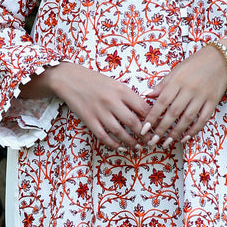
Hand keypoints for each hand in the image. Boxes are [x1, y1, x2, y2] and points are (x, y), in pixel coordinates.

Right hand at [27, 62, 149, 150]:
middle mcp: (111, 101)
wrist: (70, 79)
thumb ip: (129, 97)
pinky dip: (113, 144)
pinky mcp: (89, 120)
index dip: (152, 120)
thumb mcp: (116, 84)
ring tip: (137, 147)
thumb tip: (146, 111)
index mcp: (121, 90)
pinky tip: (120, 147)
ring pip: (119, 132)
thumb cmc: (96, 81)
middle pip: (133, 122)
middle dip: (144, 135)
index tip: (157, 127)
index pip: (143, 108)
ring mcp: (99, 111)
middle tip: (149, 141)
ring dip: (130, 142)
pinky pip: (103, 136)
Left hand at [142, 46, 226, 148]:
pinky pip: (203, 119)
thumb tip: (147, 95)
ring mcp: (202, 97)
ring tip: (166, 143)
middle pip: (173, 113)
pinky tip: (185, 138)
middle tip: (152, 141)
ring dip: (176, 133)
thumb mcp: (176, 70)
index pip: (162, 102)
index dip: (152, 116)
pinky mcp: (213, 102)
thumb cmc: (195, 63)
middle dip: (162, 129)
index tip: (144, 128)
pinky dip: (194, 130)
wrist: (221, 58)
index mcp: (178, 80)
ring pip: (187, 118)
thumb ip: (162, 84)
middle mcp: (189, 89)